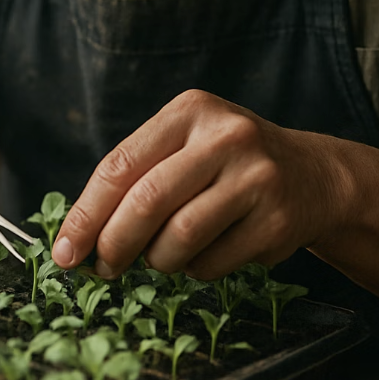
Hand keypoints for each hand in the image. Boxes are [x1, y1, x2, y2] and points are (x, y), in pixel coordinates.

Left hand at [52, 89, 349, 279]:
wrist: (314, 175)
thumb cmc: (227, 163)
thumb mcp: (186, 144)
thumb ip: (137, 176)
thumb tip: (79, 236)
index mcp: (190, 110)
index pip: (122, 164)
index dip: (87, 212)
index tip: (64, 251)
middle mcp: (225, 136)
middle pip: (149, 200)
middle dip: (114, 243)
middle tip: (102, 268)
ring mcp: (256, 177)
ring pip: (180, 237)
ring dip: (157, 259)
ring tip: (160, 256)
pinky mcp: (277, 221)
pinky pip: (212, 262)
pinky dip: (194, 269)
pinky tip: (203, 254)